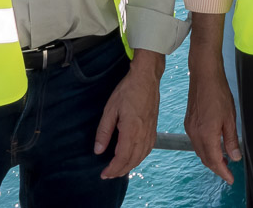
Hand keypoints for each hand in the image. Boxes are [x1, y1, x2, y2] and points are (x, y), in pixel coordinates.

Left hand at [94, 50, 162, 178]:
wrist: (146, 77)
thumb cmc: (128, 90)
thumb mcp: (110, 109)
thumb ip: (104, 131)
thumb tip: (98, 150)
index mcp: (131, 130)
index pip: (122, 158)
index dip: (112, 169)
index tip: (103, 174)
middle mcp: (143, 134)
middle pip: (132, 160)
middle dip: (120, 171)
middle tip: (108, 175)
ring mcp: (150, 131)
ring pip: (141, 156)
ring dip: (130, 166)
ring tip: (119, 170)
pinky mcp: (154, 127)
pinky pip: (148, 149)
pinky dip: (140, 157)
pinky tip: (134, 157)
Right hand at [184, 60, 241, 182]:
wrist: (204, 75)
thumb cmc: (218, 93)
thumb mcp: (230, 118)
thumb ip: (231, 140)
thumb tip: (235, 156)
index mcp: (206, 134)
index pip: (214, 161)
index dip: (223, 172)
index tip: (230, 179)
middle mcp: (195, 134)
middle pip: (205, 158)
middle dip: (217, 167)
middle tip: (228, 172)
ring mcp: (190, 128)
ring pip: (199, 151)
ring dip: (210, 158)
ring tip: (223, 160)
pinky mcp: (189, 122)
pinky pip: (196, 142)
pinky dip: (205, 148)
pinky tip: (213, 145)